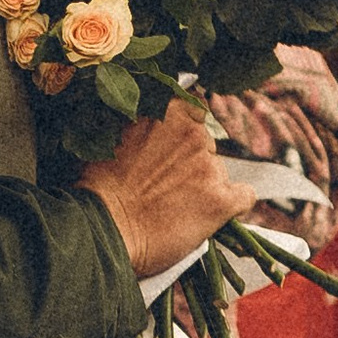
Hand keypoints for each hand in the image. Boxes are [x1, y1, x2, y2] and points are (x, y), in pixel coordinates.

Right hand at [80, 103, 251, 278]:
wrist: (100, 231)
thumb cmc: (94, 189)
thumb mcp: (107, 136)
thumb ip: (136, 125)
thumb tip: (147, 126)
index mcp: (165, 110)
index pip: (193, 107)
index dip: (183, 130)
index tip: (170, 147)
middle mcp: (192, 133)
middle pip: (205, 143)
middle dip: (190, 161)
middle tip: (164, 185)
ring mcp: (209, 167)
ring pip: (219, 172)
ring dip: (203, 185)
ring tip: (173, 208)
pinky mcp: (221, 201)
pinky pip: (244, 196)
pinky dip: (234, 204)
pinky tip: (212, 215)